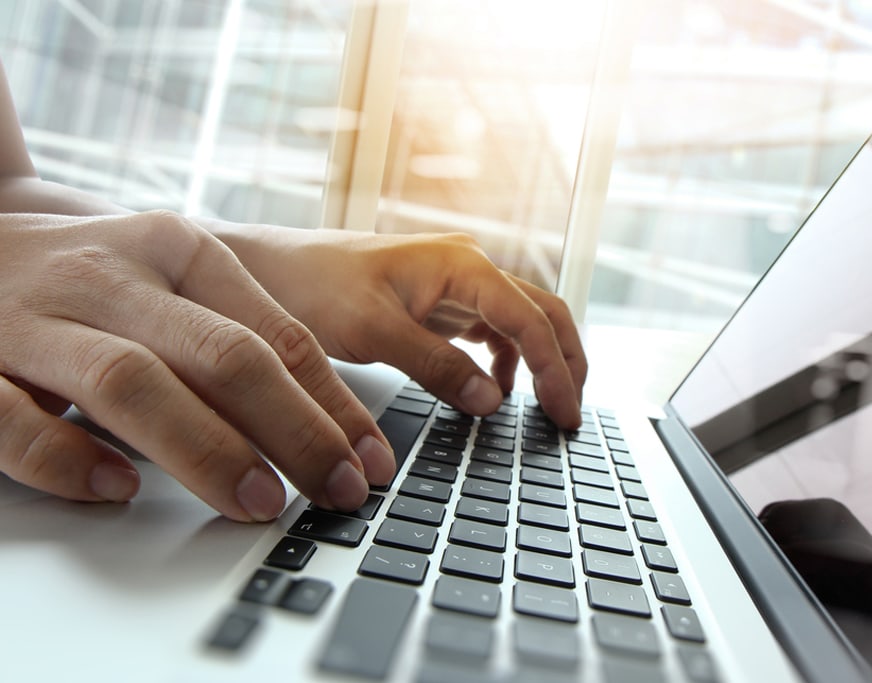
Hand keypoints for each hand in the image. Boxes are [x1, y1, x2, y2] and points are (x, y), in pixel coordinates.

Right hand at [0, 211, 394, 520]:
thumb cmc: (87, 277)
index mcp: (176, 249)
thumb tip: (325, 422)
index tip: (370, 462)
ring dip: (205, 449)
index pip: (277, 334)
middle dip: (294, 430)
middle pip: (222, 355)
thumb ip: (233, 337)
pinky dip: (67, 458)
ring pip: (132, 382)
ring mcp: (37, 317)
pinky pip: (14, 418)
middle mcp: (114, 275)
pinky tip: (116, 490)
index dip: (332, 404)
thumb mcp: (168, 281)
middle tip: (336, 492)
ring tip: (257, 503)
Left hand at [220, 227, 587, 429]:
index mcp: (461, 264)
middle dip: (566, 362)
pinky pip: (491, 331)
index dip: (556, 370)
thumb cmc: (312, 286)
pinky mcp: (440, 304)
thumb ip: (434, 365)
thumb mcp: (372, 330)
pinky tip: (496, 390)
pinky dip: (506, 362)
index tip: (565, 414)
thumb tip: (491, 401)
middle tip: (570, 414)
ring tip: (548, 407)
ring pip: (522, 322)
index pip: (531, 319)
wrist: (270, 270)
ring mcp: (456, 285)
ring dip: (542, 362)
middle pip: (542, 313)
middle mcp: (467, 268)